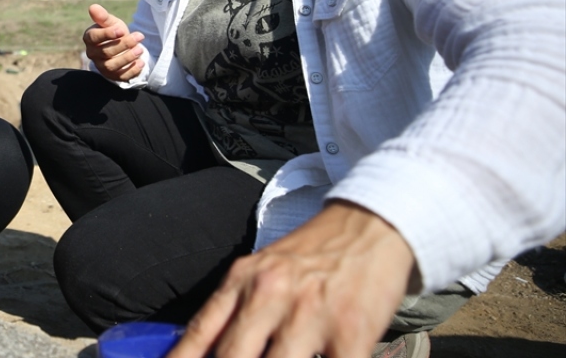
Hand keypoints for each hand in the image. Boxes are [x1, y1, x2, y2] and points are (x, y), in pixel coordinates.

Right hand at [82, 3, 144, 80]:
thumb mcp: (111, 22)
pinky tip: (140, 62)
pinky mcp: (112, 76)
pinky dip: (131, 71)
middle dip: (123, 44)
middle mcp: (93, 54)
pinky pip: (120, 77)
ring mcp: (102, 66)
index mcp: (90, 38)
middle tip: (139, 37)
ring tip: (140, 50)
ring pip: (111, 66)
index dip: (107, 34)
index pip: (94, 37)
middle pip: (105, 52)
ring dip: (127, 58)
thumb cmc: (115, 32)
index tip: (121, 30)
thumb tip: (93, 7)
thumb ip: (103, 17)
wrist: (123, 46)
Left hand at [169, 201, 417, 357]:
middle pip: (231, 357)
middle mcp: (270, 296)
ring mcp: (309, 316)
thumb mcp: (260, 271)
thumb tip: (200, 350)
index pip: (201, 332)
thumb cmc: (311, 256)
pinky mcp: (351, 332)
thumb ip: (232, 309)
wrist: (369, 225)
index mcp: (243, 281)